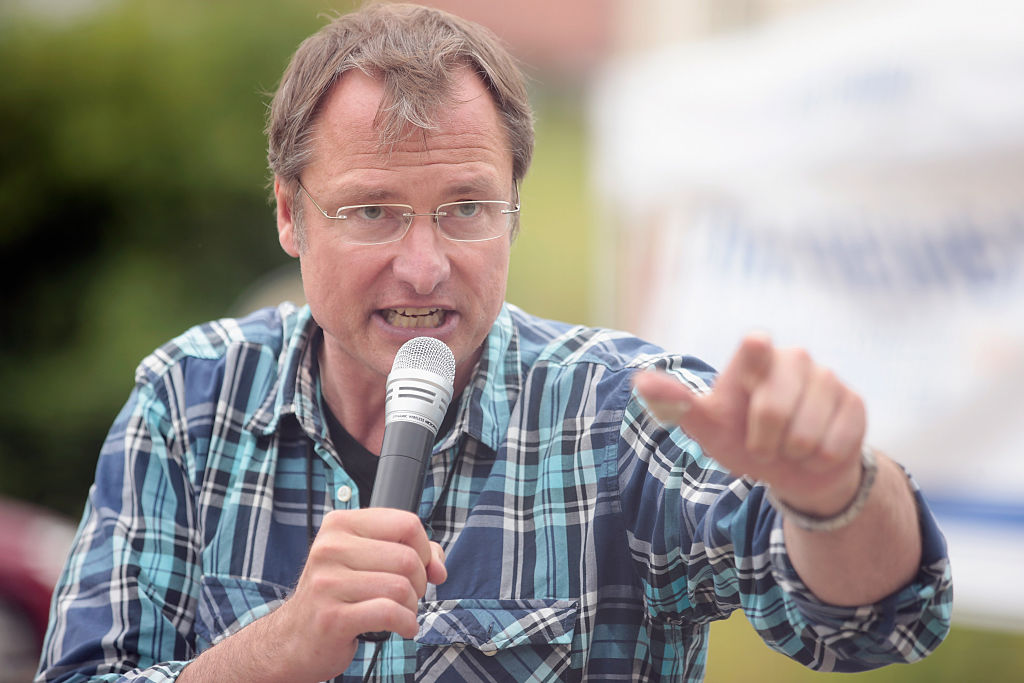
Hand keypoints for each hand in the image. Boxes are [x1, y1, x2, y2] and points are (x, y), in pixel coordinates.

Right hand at [259, 508, 446, 681]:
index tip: (421, 568)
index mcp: (340, 524)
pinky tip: (402, 627)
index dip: (424, 549)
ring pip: (401, 587)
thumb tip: (439, 568)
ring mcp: (327, 583)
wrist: (294, 638)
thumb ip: (409, 552)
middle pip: (408, 558)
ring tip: (400, 612)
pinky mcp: (332, 617)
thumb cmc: (337, 595)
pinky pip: (390, 613)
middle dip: (419, 583)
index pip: (407, 523)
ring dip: (412, 606)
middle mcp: (330, 548)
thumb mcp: (366, 560)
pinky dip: (407, 624)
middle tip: (406, 596)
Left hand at [633, 334, 866, 516]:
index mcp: (755, 358)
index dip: (756, 354)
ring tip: (790, 445)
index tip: (757, 346)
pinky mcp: (855, 403)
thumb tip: (639, 381)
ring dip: (792, 453)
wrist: (794, 469)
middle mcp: (794, 359)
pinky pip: (835, 446)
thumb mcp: (707, 426)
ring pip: (806, 434)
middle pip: (773, 408)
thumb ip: (676, 403)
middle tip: (763, 440)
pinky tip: (816, 451)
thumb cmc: (744, 438)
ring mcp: (828, 378)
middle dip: (764, 440)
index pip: (755, 346)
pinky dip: (819, 461)